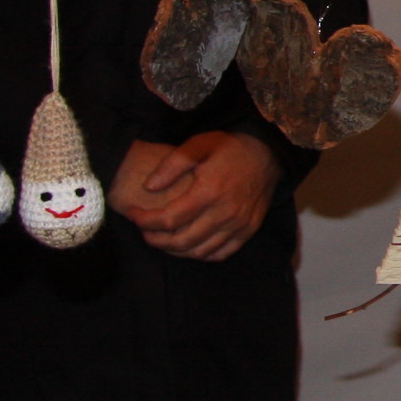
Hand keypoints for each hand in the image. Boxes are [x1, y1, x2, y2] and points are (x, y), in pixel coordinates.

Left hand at [111, 132, 281, 260]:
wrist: (268, 153)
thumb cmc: (229, 148)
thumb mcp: (197, 146)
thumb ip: (171, 165)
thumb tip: (148, 187)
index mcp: (209, 191)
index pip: (169, 219)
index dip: (145, 220)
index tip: (132, 214)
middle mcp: (225, 213)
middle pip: (182, 241)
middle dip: (156, 239)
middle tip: (144, 230)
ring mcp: (239, 224)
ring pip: (200, 251)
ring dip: (175, 250)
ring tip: (162, 239)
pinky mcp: (248, 230)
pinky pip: (221, 253)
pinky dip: (201, 254)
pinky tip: (189, 246)